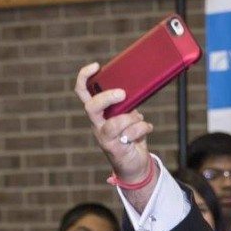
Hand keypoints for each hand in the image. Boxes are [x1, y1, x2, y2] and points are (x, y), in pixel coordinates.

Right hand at [73, 63, 153, 190]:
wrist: (134, 164)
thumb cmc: (131, 135)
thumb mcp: (129, 116)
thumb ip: (129, 104)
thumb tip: (138, 89)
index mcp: (98, 112)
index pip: (82, 92)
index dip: (84, 77)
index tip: (96, 65)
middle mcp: (97, 124)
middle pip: (91, 107)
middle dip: (107, 98)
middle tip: (122, 94)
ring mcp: (104, 137)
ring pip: (115, 123)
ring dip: (132, 118)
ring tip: (141, 119)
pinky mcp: (115, 149)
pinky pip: (129, 134)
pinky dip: (142, 128)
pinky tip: (147, 128)